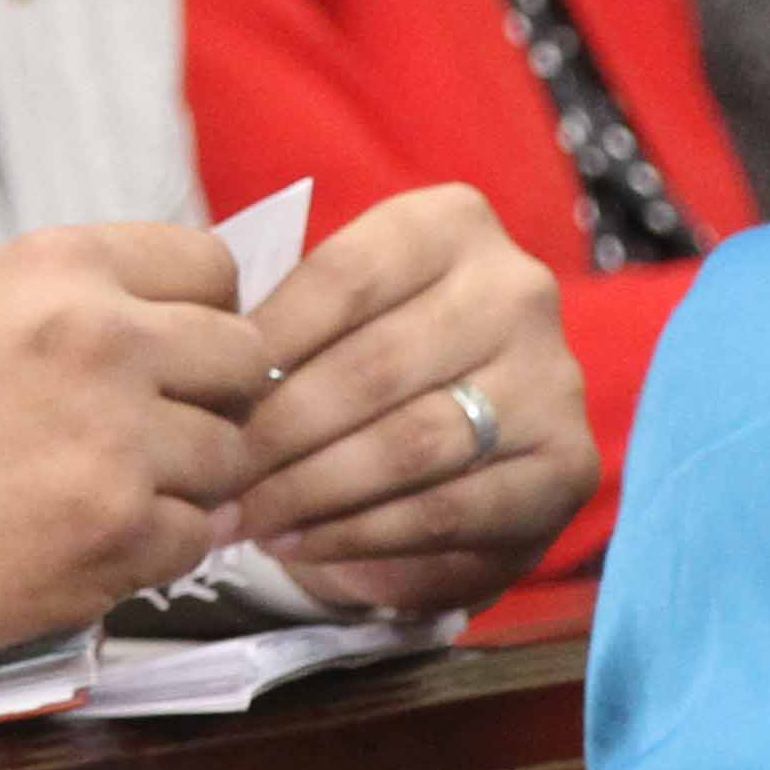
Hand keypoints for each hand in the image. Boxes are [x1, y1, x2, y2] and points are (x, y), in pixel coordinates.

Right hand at [0, 222, 265, 688]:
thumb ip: (70, 309)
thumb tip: (170, 334)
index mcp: (60, 266)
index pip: (212, 267)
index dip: (205, 316)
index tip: (180, 354)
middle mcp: (103, 338)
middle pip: (246, 360)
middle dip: (216, 400)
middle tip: (166, 434)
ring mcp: (115, 442)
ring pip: (231, 458)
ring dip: (191, 484)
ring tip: (114, 497)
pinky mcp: (112, 538)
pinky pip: (198, 539)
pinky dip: (161, 550)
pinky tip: (94, 546)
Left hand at [234, 184, 594, 615]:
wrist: (477, 434)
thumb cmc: (374, 357)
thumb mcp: (337, 315)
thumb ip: (286, 330)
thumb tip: (208, 383)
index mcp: (451, 223)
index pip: (344, 279)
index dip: (264, 344)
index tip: (202, 397)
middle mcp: (516, 289)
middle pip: (374, 367)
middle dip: (278, 433)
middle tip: (213, 479)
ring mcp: (551, 378)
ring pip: (411, 443)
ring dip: (314, 491)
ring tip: (247, 518)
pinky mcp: (567, 466)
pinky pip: (449, 509)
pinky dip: (365, 534)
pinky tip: (304, 545)